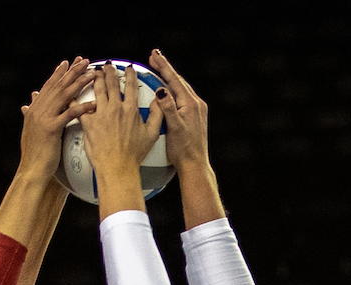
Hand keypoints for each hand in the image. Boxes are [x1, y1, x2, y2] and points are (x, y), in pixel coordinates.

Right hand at [17, 57, 94, 181]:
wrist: (31, 170)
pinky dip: (81, 107)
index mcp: (34, 110)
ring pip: (64, 96)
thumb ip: (31, 115)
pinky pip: (69, 114)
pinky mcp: (51, 129)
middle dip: (72, 72)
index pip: (49, 86)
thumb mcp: (31, 131)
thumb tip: (27, 104)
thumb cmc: (35, 155)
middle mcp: (38, 110)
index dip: (59, 73)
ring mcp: (44, 118)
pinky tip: (93, 102)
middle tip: (84, 61)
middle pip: (58, 86)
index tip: (69, 63)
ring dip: (79, 83)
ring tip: (91, 74)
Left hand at [78, 62, 165, 182]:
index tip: (128, 68)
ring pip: (97, 90)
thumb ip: (157, 115)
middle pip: (112, 83)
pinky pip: (79, 107)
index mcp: (131, 110)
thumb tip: (160, 101)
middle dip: (109, 71)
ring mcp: (101, 114)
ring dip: (95, 78)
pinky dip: (75, 98)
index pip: (131, 86)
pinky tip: (72, 92)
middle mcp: (115, 108)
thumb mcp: (152, 134)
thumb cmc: (133, 155)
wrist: (117, 167)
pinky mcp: (88, 123)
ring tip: (93, 72)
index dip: (129, 74)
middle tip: (107, 65)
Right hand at [149, 49, 208, 169]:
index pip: (174, 80)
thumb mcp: (173, 128)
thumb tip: (161, 90)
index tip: (153, 54)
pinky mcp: (195, 117)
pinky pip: (182, 98)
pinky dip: (173, 90)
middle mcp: (196, 105)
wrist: (195, 165)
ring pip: (180, 88)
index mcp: (190, 104)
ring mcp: (197, 111)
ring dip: (169, 78)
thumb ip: (167, 108)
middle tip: (153, 56)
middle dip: (165, 68)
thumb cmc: (182, 150)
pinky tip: (166, 90)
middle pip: (178, 81)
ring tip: (158, 69)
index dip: (163, 66)